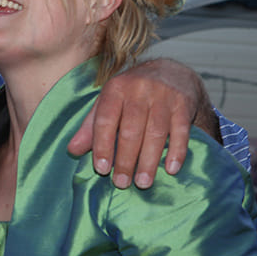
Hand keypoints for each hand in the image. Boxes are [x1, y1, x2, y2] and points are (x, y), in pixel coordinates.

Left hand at [67, 59, 212, 188]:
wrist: (171, 72)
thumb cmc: (131, 94)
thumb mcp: (107, 103)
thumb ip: (90, 127)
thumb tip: (72, 150)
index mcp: (115, 89)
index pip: (106, 119)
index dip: (102, 145)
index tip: (101, 169)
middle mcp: (139, 89)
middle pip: (131, 129)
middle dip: (125, 159)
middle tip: (121, 183)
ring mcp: (164, 96)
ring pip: (155, 132)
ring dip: (148, 161)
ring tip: (142, 183)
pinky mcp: (184, 104)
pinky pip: (181, 131)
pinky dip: (176, 151)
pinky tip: (171, 169)